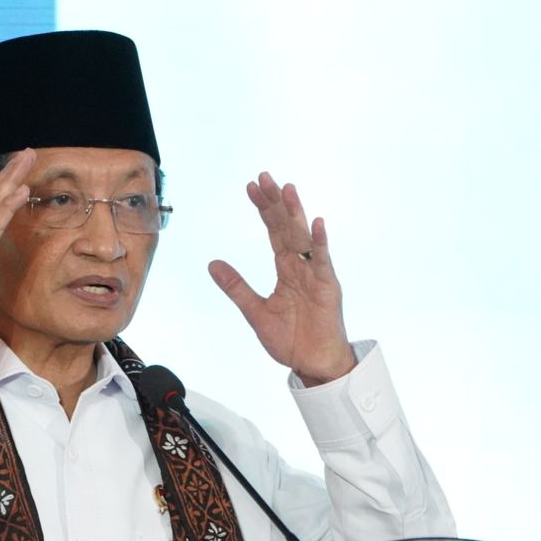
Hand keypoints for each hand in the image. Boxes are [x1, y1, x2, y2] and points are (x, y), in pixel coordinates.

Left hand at [208, 173, 357, 385]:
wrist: (312, 363)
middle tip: (264, 177)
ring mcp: (316, 275)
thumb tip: (212, 263)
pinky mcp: (328, 288)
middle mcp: (301, 266)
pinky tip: (316, 224)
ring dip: (296, 214)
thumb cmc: (290, 339)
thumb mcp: (255, 311)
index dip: (264, 209)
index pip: (273, 231)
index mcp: (286, 269)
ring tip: (287, 189)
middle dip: (276, 203)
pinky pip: (322, 262)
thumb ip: (237, 286)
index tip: (252, 187)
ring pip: (303, 238)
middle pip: (287, 227)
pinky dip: (319, 243)